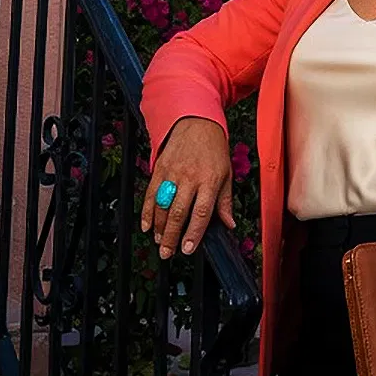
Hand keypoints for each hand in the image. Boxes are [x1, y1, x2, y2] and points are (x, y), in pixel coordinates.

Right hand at [139, 118, 235, 259]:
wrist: (196, 123)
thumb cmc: (214, 149)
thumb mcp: (226, 173)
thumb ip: (225, 201)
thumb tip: (229, 224)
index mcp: (210, 180)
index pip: (202, 212)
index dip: (194, 233)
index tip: (188, 249)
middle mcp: (190, 178)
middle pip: (178, 212)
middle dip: (171, 236)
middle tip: (167, 253)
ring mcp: (172, 173)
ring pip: (162, 205)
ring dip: (158, 227)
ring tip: (158, 241)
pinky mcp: (159, 169)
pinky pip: (149, 194)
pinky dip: (146, 212)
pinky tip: (146, 225)